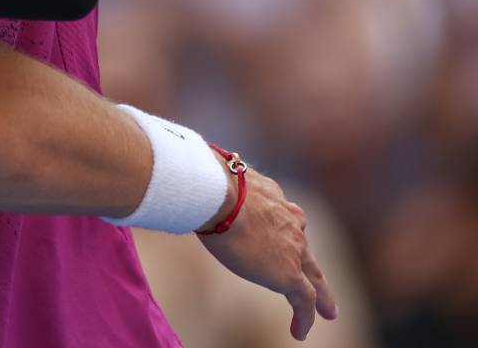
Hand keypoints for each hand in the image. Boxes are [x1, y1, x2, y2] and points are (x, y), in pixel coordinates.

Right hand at [197, 163, 338, 339]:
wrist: (218, 194)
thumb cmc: (209, 184)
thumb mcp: (217, 181)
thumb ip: (214, 189)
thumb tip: (187, 187)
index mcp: (273, 198)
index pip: (284, 218)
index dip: (285, 231)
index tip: (282, 238)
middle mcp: (290, 221)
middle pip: (304, 249)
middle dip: (311, 266)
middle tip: (319, 281)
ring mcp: (294, 248)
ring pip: (313, 276)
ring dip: (320, 295)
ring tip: (327, 312)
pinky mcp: (289, 274)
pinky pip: (304, 300)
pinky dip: (305, 317)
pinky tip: (299, 332)